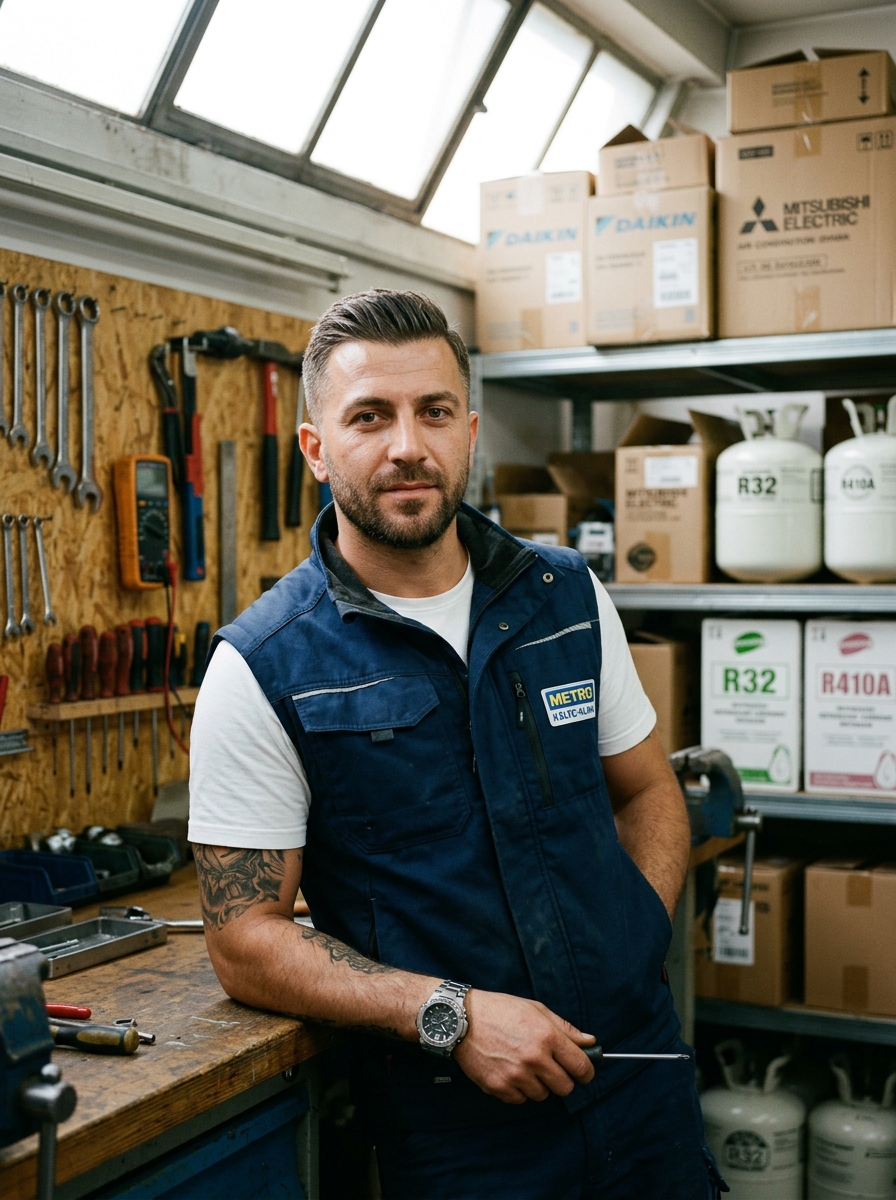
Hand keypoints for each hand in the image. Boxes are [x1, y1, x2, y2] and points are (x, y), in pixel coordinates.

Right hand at [453, 990, 594, 1103]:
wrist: (462, 1019)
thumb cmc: (500, 1010)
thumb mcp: (536, 1009)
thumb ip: (565, 1028)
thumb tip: (589, 1042)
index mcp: (547, 1036)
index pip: (581, 1067)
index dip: (587, 1072)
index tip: (584, 1073)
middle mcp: (534, 1058)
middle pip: (565, 1088)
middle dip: (562, 1080)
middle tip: (551, 1068)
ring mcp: (516, 1076)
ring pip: (543, 1095)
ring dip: (539, 1084)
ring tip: (525, 1066)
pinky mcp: (499, 1088)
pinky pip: (521, 1100)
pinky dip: (519, 1090)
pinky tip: (510, 1071)